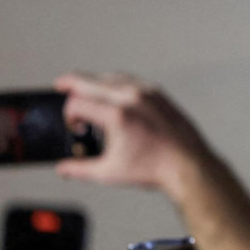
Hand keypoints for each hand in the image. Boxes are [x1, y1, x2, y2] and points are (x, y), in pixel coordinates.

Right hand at [54, 72, 216, 194]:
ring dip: (95, 81)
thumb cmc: (154, 169)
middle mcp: (131, 98)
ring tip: (84, 88)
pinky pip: (131, 80)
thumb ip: (81, 169)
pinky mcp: (159, 94)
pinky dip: (116, 83)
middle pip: (91, 81)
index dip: (69, 115)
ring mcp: (147, 93)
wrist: (189, 165)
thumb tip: (63, 169)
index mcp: (117, 116)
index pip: (77, 103)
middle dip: (71, 82)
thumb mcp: (110, 172)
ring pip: (111, 77)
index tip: (74, 127)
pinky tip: (112, 91)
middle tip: (60, 84)